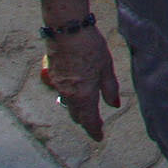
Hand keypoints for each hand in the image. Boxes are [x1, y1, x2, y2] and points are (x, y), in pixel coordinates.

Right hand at [43, 24, 123, 141]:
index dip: (94, 130)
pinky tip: (76, 89)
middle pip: (77, 115)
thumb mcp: (106, 67)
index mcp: (84, 94)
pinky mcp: (52, 76)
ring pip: (68, 104)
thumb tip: (114, 105)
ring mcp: (58, 86)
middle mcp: (68, 94)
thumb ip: (109, 88)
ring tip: (87, 109)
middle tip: (95, 123)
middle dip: (86, 120)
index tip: (99, 137)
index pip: (89, 120)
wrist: (66, 31)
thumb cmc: (90, 47)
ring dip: (77, 109)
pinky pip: (62, 93)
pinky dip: (70, 96)